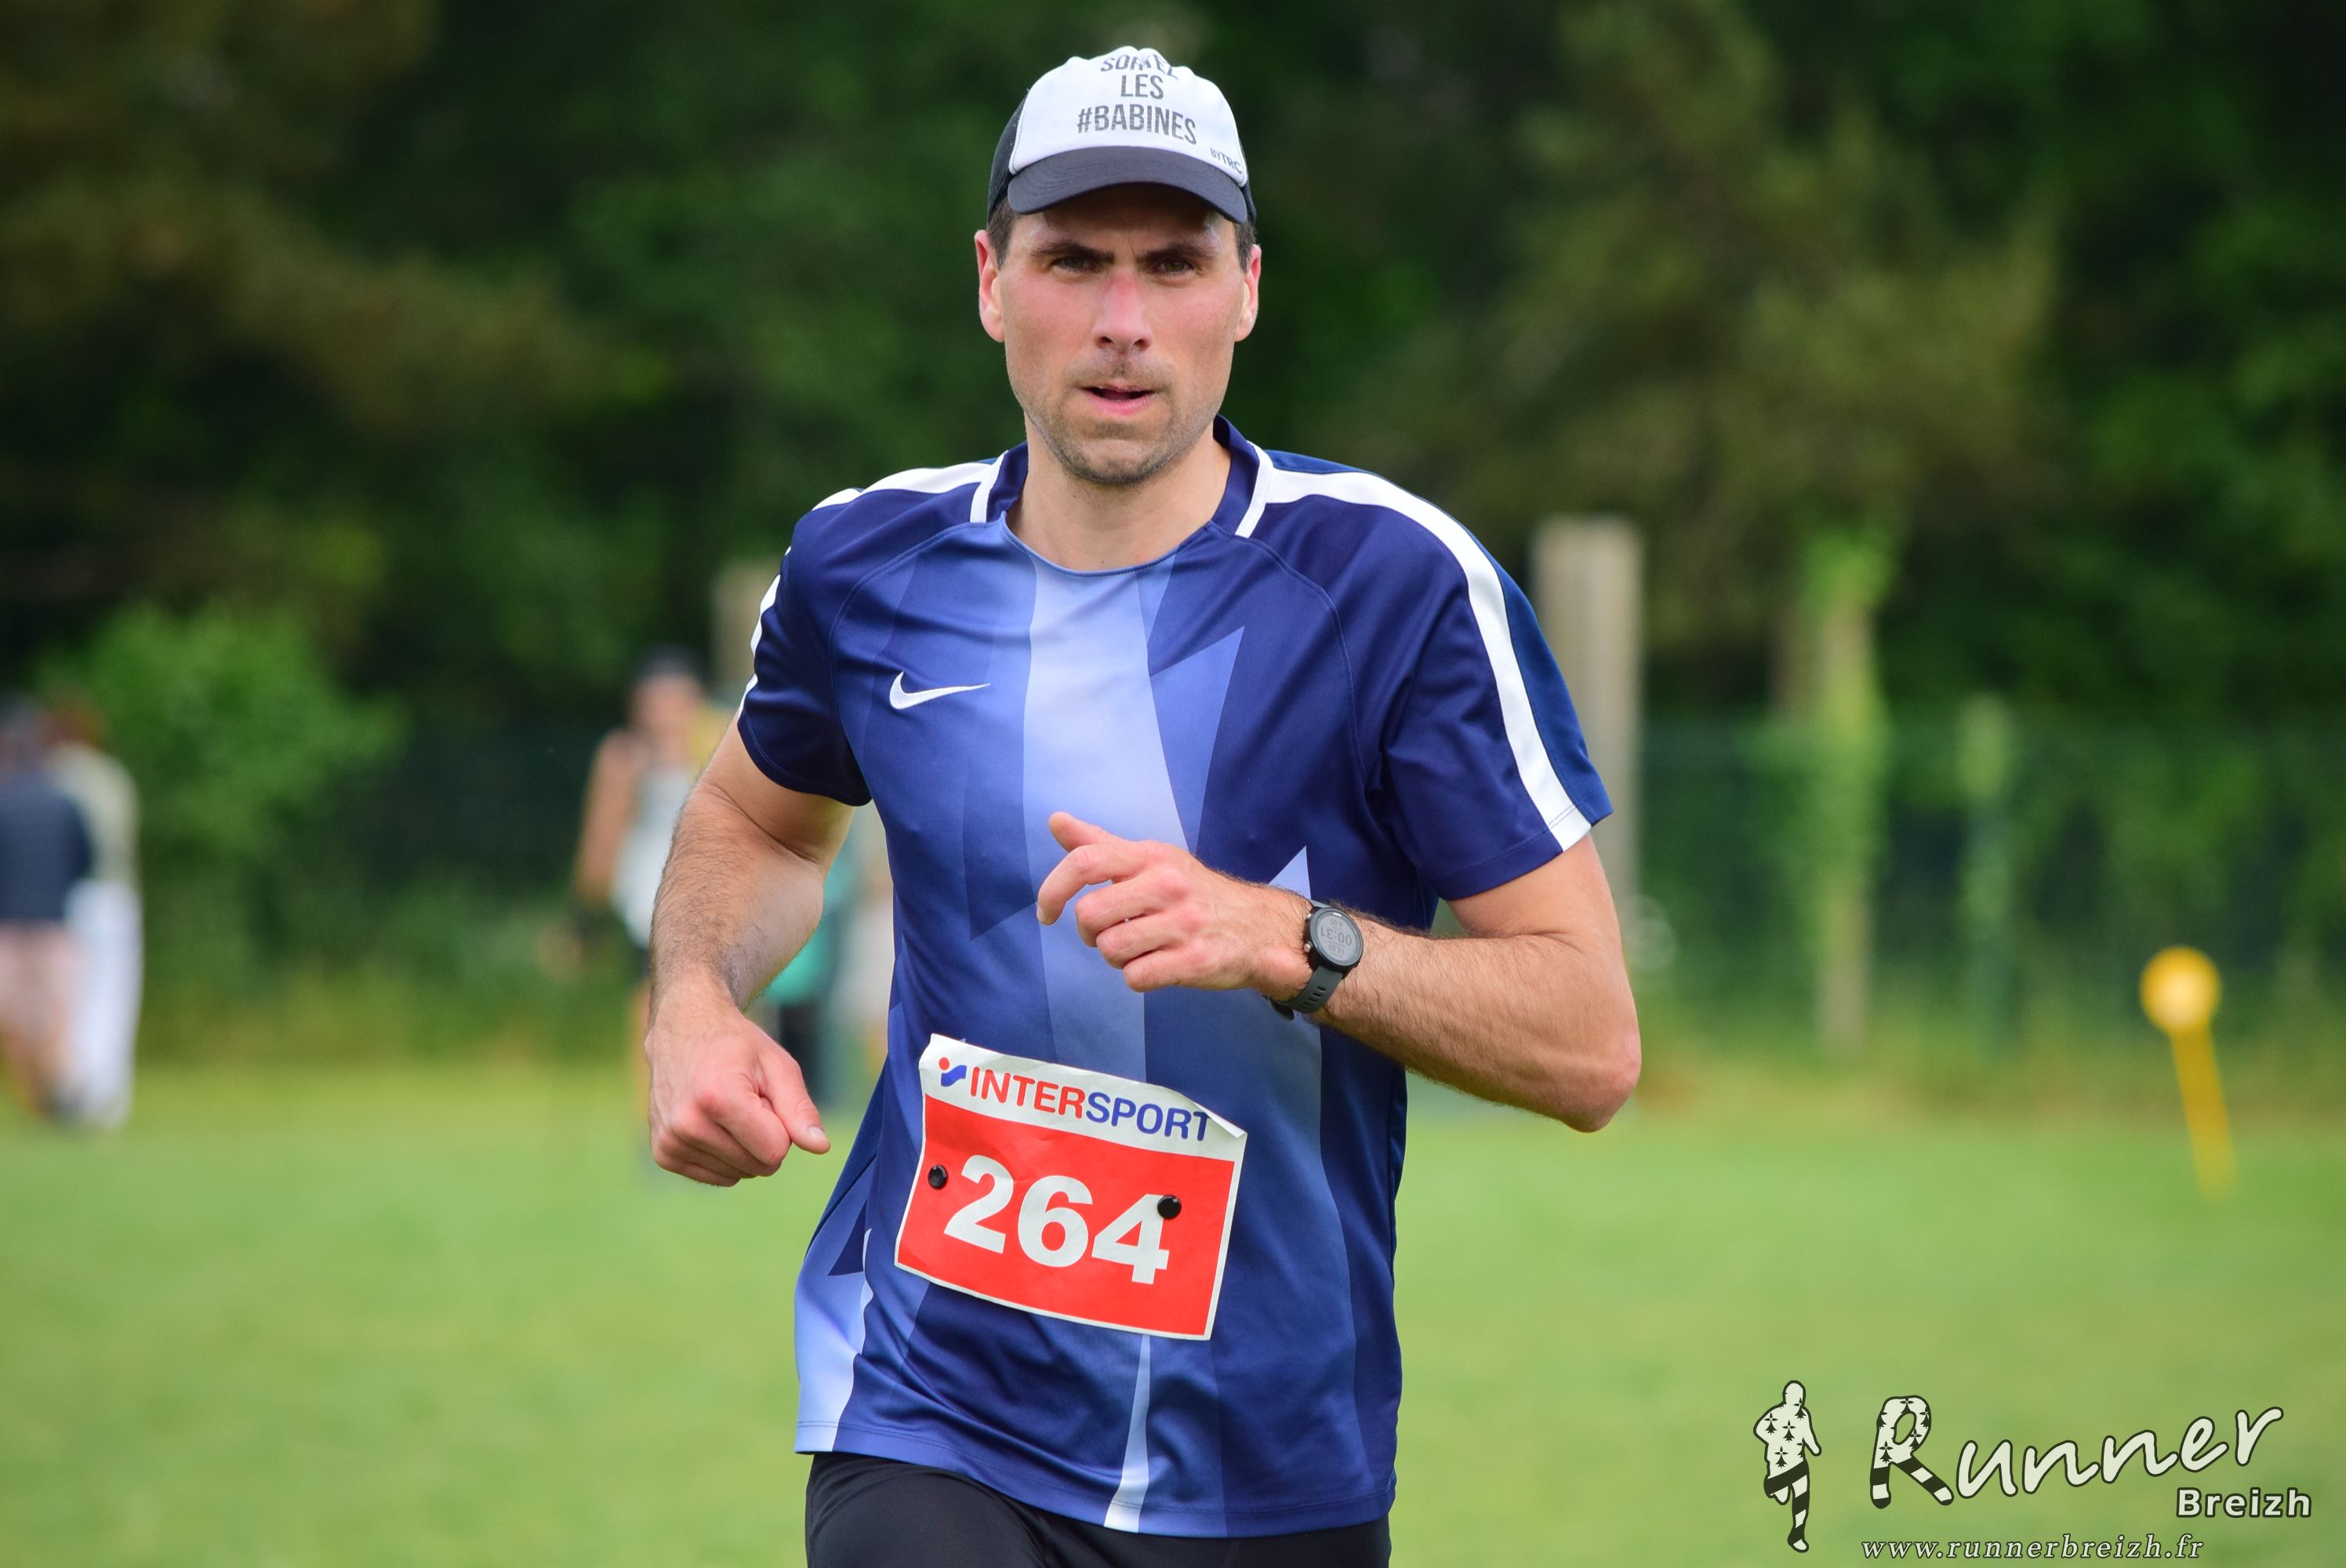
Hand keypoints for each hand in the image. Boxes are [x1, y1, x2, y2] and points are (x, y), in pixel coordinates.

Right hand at [644, 979, 829, 1185]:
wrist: (682, 1032)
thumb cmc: (736, 1048)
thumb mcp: (777, 1066)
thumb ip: (799, 1109)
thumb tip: (821, 1147)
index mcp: (718, 1096)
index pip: (775, 1151)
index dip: (780, 1126)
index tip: (763, 1097)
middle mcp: (687, 1123)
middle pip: (758, 1167)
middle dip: (763, 1137)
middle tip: (744, 1101)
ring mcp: (670, 1141)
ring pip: (738, 1174)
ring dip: (742, 1146)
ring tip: (726, 1109)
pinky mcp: (663, 1153)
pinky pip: (717, 1177)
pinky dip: (723, 1155)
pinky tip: (710, 1123)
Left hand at [1035, 811, 1313, 997]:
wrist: (1259, 928)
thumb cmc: (1194, 894)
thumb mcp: (1153, 860)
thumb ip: (1101, 844)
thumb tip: (1056, 820)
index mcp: (1151, 857)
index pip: (1086, 862)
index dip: (1053, 889)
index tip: (1048, 913)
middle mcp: (1167, 884)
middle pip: (1091, 914)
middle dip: (1089, 933)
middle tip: (1108, 934)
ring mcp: (1182, 923)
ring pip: (1110, 949)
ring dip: (1115, 958)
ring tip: (1138, 950)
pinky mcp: (1194, 960)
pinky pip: (1136, 977)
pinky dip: (1137, 977)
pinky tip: (1156, 966)